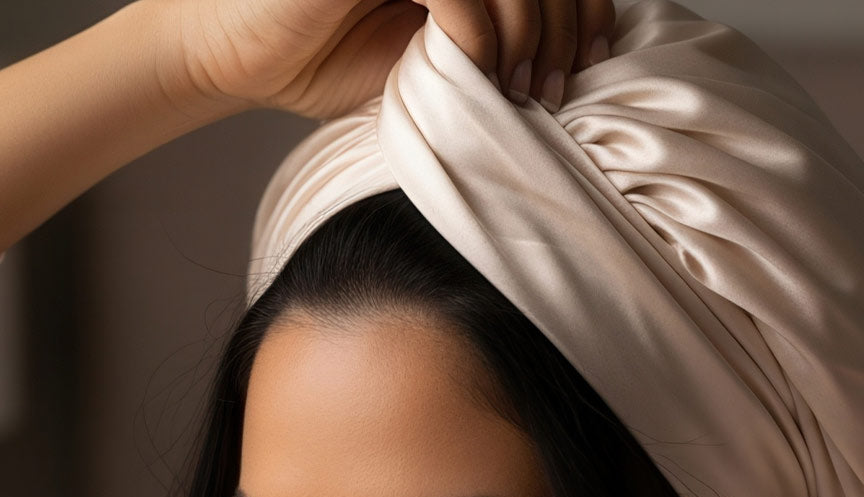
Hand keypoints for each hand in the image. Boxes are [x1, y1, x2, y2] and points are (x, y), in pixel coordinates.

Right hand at [150, 0, 615, 120]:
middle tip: (553, 87)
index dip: (584, 3)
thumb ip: (485, 37)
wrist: (242, 57)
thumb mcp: (428, 55)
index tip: (590, 59)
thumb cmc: (326, 59)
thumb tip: (562, 58)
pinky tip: (476, 73)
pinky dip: (480, 32)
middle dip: (564, 22)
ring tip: (517, 89)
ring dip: (528, 31)